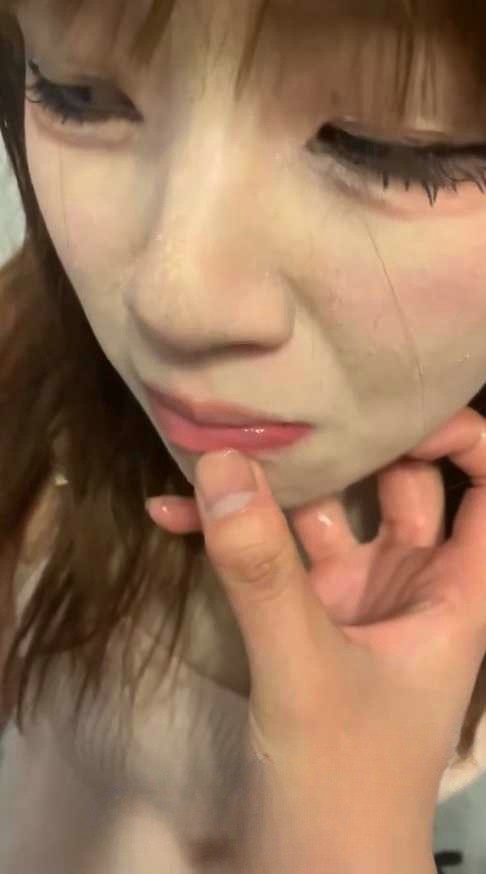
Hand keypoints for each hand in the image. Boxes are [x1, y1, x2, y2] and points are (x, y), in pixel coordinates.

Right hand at [146, 407, 485, 870]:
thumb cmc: (342, 781)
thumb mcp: (305, 671)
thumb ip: (263, 571)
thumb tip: (224, 466)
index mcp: (455, 594)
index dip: (464, 439)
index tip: (398, 409)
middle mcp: (410, 585)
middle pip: (401, 486)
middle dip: (347, 448)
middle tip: (284, 406)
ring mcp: (353, 601)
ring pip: (326, 516)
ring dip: (272, 489)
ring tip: (212, 449)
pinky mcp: (302, 621)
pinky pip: (272, 560)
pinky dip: (232, 540)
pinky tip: (171, 518)